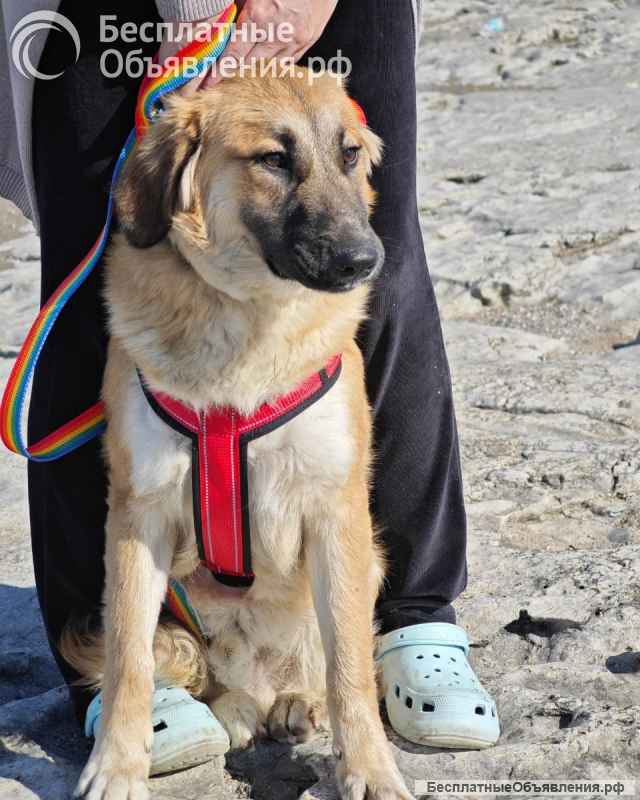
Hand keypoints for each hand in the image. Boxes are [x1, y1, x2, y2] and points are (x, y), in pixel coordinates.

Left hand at [204, 0, 338, 85]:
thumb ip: (237, 5)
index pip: (233, 54)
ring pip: (268, 64)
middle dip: (233, 70)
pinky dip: (273, 62)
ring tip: (241, 70)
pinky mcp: (308, 40)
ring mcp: (295, 40)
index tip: (208, 82)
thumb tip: (221, 24)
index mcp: (259, 16)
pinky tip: (264, 62)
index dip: (219, 70)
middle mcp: (277, 33)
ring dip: (253, 67)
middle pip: (249, 63)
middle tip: (219, 76)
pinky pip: (286, 60)